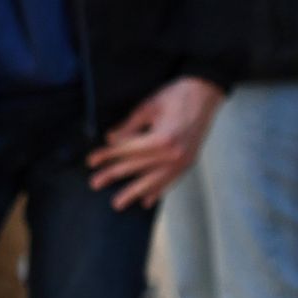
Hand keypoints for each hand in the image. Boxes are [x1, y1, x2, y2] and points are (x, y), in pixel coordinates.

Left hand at [88, 77, 223, 210]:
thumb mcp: (148, 106)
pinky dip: (157, 191)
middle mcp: (173, 154)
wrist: (206, 93)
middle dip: (113, 174)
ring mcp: (183, 161)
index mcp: (162, 138)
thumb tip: (111, 140)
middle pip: (137, 167)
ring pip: (153, 181)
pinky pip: (170, 181)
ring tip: (117, 203)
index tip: (91, 161)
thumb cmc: (176, 95)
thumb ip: (130, 126)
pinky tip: (145, 201)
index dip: (108, 155)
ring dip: (133, 192)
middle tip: (95, 183)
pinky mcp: (189, 162)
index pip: (128, 150)